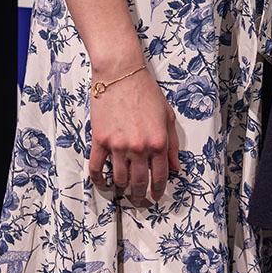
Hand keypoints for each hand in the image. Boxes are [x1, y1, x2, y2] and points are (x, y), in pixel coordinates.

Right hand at [89, 65, 179, 205]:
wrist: (121, 72)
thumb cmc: (146, 91)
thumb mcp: (167, 115)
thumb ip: (173, 143)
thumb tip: (175, 167)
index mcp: (158, 141)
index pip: (159, 176)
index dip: (157, 190)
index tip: (155, 197)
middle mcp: (139, 147)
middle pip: (139, 183)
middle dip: (139, 196)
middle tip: (139, 200)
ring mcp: (118, 145)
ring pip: (119, 179)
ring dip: (121, 188)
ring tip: (123, 189)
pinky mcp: (100, 140)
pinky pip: (96, 168)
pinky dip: (98, 180)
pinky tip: (102, 182)